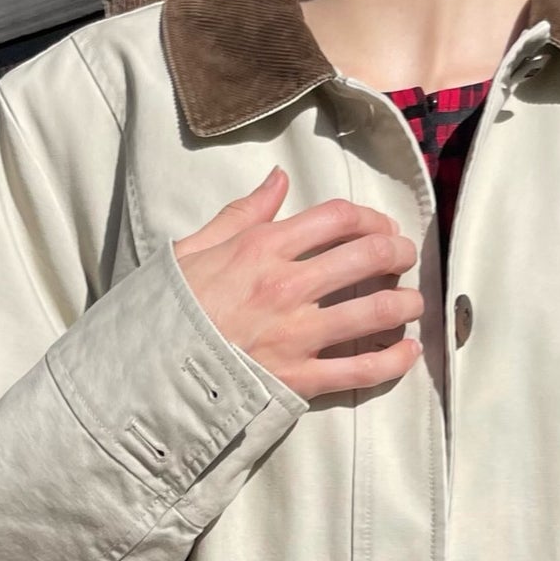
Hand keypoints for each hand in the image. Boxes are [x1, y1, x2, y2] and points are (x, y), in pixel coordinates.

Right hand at [173, 166, 425, 402]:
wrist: (146, 373)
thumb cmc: (167, 311)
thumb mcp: (193, 251)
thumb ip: (242, 214)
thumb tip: (278, 180)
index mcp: (262, 249)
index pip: (337, 218)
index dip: (370, 217)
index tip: (381, 225)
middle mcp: (287, 286)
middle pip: (367, 256)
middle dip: (398, 252)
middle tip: (405, 257)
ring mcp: (297, 335)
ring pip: (376, 311)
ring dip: (406, 303)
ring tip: (413, 302)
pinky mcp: (301, 380)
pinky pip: (363, 370)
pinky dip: (395, 360)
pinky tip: (409, 351)